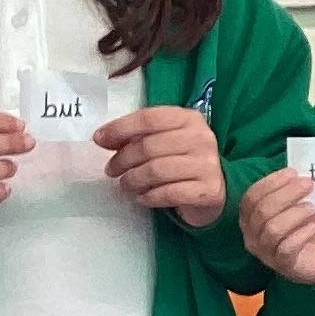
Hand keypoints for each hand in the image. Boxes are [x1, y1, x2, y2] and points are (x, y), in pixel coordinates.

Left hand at [95, 103, 225, 227]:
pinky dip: (149, 196)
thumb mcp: (165, 141)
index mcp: (189, 119)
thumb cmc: (182, 161)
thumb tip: (103, 138)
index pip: (149, 118)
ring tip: (125, 185)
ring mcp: (207, 165)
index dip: (120, 128)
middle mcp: (201, 138)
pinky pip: (168, 193)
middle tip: (111, 170)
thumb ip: (139, 136)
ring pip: (156, 170)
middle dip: (123, 159)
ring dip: (132, 180)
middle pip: (149, 146)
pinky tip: (142, 197)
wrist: (214, 190)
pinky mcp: (208, 191)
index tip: (99, 139)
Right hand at [239, 166, 314, 286]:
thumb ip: (292, 191)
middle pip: (262, 212)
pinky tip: (312, 227)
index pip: (251, 197)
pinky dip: (300, 235)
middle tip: (308, 184)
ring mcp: (265, 253)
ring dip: (294, 214)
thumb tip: (298, 172)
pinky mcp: (283, 266)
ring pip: (272, 230)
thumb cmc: (303, 228)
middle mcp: (251, 236)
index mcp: (249, 218)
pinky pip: (286, 249)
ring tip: (312, 207)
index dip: (271, 183)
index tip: (292, 172)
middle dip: (286, 194)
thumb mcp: (297, 205)